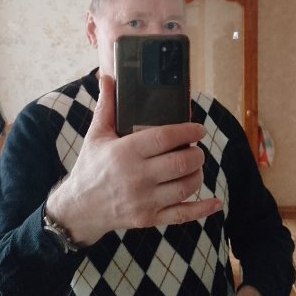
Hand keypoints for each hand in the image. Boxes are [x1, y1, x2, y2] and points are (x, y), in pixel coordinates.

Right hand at [46, 74, 222, 244]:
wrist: (80, 208)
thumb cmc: (90, 167)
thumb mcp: (96, 135)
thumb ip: (106, 106)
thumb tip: (107, 77)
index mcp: (125, 152)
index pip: (165, 138)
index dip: (187, 130)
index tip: (198, 128)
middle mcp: (136, 177)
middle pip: (180, 163)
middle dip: (196, 153)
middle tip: (195, 148)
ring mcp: (144, 200)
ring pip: (185, 186)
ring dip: (197, 173)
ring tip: (194, 165)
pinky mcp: (149, 218)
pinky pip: (182, 215)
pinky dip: (202, 209)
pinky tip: (216, 202)